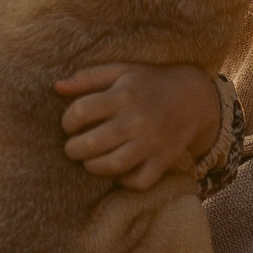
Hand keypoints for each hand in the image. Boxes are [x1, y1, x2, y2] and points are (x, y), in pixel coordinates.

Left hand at [55, 62, 220, 190]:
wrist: (195, 97)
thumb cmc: (150, 83)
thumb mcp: (122, 70)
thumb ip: (88, 77)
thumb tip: (57, 87)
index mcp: (123, 95)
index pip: (80, 112)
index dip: (67, 122)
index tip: (70, 125)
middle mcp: (137, 120)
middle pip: (91, 143)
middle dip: (73, 149)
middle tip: (73, 147)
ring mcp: (151, 143)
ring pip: (112, 166)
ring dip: (93, 167)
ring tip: (90, 161)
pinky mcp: (163, 160)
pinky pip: (139, 182)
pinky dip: (124, 182)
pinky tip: (118, 172)